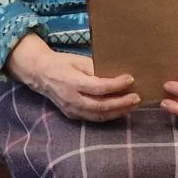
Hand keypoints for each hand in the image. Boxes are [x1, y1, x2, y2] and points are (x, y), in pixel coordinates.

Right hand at [7, 35, 139, 121]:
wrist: (41, 73)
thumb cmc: (62, 63)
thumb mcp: (79, 60)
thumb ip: (95, 69)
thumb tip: (116, 74)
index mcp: (73, 82)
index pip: (99, 87)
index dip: (116, 85)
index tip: (130, 79)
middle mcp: (72, 99)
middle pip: (100, 105)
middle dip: (121, 103)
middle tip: (137, 98)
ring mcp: (71, 110)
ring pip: (98, 115)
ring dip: (117, 112)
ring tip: (132, 106)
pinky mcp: (72, 115)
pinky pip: (92, 118)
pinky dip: (107, 116)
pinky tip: (119, 111)